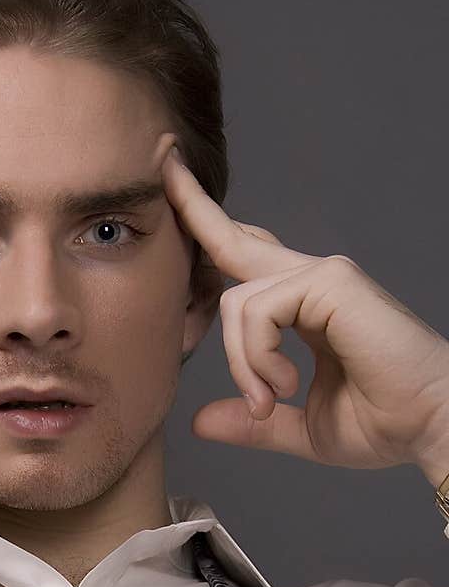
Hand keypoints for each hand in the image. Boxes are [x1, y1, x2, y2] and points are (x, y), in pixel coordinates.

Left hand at [162, 147, 448, 487]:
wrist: (432, 427)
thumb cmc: (385, 424)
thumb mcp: (297, 424)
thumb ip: (251, 419)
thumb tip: (199, 421)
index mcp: (304, 306)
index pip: (247, 258)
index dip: (209, 228)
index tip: (176, 187)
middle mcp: (312, 280)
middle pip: (234, 237)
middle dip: (191, 202)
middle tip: (164, 158)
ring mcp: (322, 276)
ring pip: (236, 303)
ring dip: (242, 363)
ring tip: (271, 400)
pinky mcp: (330, 282)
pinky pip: (257, 311)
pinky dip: (258, 357)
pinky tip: (284, 386)